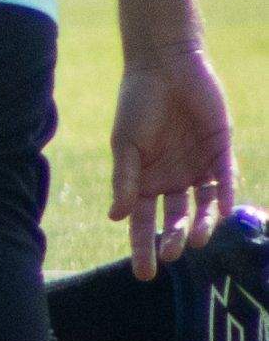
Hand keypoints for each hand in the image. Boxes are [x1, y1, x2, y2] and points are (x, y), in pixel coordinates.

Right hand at [111, 41, 236, 278]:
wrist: (165, 66)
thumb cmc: (136, 103)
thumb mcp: (124, 143)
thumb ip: (124, 178)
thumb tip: (117, 217)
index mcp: (144, 179)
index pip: (143, 221)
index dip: (143, 246)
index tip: (143, 274)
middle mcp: (172, 179)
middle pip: (175, 219)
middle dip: (174, 239)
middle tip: (173, 255)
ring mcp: (198, 167)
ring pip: (203, 206)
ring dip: (201, 225)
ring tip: (198, 239)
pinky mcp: (220, 152)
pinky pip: (224, 181)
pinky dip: (223, 197)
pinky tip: (219, 212)